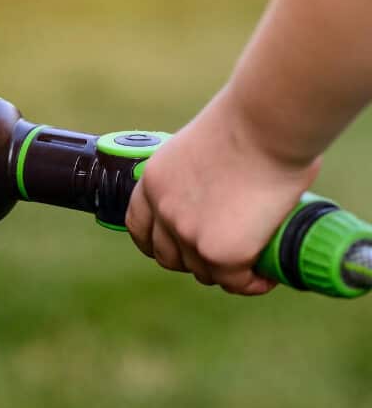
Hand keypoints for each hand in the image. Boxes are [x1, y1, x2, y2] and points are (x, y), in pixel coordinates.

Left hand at [125, 88, 320, 294]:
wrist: (266, 126)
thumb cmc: (250, 125)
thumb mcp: (202, 149)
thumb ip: (199, 177)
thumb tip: (224, 194)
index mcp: (153, 182)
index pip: (139, 226)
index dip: (157, 242)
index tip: (177, 245)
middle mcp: (163, 210)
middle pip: (168, 256)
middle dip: (193, 260)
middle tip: (223, 254)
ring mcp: (188, 234)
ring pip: (203, 272)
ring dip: (225, 272)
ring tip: (250, 264)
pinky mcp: (220, 252)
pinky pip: (236, 281)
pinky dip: (253, 283)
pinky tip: (267, 276)